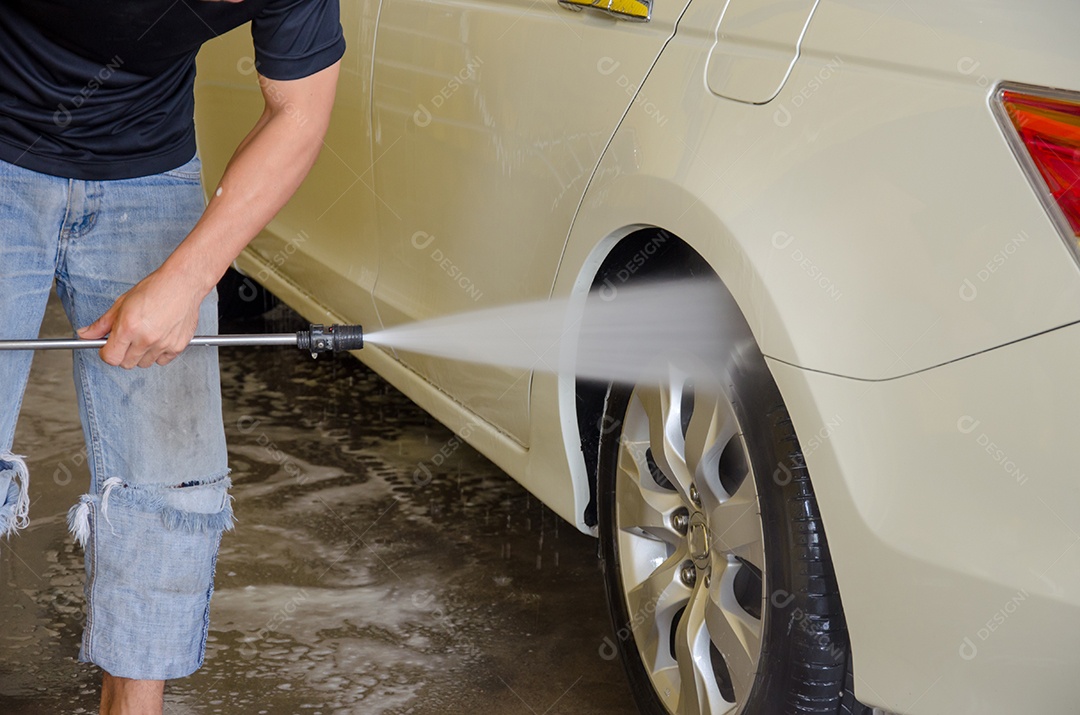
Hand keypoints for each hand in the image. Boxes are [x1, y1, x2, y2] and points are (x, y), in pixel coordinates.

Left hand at [77, 268, 207, 368]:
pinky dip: (159, 354)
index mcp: (128, 327)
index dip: (106, 353)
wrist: (183, 284)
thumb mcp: (122, 303)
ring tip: (146, 336)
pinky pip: (162, 361)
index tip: (109, 347)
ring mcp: (163, 344)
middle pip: (126, 364)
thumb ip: (103, 323)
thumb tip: (85, 334)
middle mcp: (146, 338)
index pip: (110, 357)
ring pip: (145, 364)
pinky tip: (159, 338)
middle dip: (123, 354)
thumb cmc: (155, 289)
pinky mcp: (178, 346)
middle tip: (128, 339)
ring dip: (142, 354)